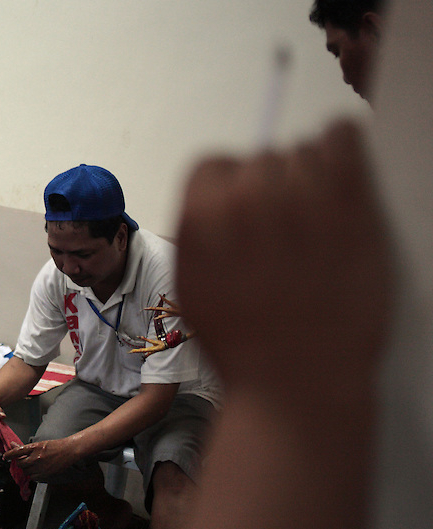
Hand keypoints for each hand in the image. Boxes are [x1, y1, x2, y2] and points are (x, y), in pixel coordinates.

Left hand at [2, 438, 72, 481]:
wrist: (69, 451)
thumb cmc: (55, 446)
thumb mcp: (40, 443)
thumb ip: (26, 447)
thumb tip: (13, 445)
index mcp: (34, 447)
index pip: (17, 452)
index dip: (9, 455)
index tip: (5, 457)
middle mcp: (36, 457)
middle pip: (20, 463)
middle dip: (20, 463)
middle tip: (23, 461)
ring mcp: (41, 467)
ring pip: (26, 471)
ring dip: (26, 469)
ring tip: (32, 465)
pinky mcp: (45, 474)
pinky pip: (33, 477)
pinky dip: (33, 475)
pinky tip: (37, 470)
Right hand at [175, 120, 390, 403]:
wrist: (296, 379)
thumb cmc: (243, 343)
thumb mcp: (191, 286)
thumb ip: (201, 234)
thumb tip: (220, 203)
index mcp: (200, 215)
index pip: (213, 165)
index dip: (228, 190)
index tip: (245, 217)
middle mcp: (246, 196)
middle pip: (261, 159)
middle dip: (271, 189)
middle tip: (286, 233)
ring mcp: (300, 196)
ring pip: (305, 151)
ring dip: (310, 178)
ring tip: (317, 225)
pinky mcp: (350, 202)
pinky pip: (343, 137)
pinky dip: (342, 148)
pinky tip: (341, 178)